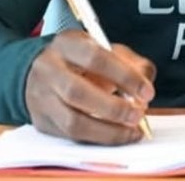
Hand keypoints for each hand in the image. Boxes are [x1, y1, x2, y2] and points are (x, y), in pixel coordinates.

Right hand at [24, 30, 155, 143]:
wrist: (38, 70)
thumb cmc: (79, 58)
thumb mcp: (104, 47)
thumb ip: (129, 61)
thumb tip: (145, 82)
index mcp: (67, 44)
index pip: (96, 59)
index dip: (124, 76)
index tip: (146, 91)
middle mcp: (49, 70)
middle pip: (78, 93)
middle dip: (114, 108)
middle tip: (138, 115)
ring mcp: (41, 99)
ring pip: (72, 122)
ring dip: (107, 131)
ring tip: (131, 131)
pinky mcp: (42, 123)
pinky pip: (70, 137)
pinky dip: (97, 139)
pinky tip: (117, 136)